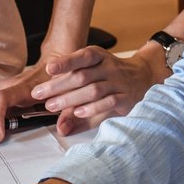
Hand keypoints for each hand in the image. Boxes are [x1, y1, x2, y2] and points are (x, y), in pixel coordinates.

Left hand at [32, 45, 162, 134]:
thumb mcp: (93, 78)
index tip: (49, 68)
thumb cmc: (111, 77)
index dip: (65, 62)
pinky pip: (109, 102)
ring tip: (52, 106)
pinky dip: (92, 108)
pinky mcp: (126, 98)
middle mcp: (109, 67)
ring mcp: (119, 82)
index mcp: (98, 57)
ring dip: (71, 99)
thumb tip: (60, 127)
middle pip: (82, 76)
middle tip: (39, 95)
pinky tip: (78, 112)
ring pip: (93, 90)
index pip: (82, 56)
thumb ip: (74, 98)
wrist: (144, 77)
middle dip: (59, 86)